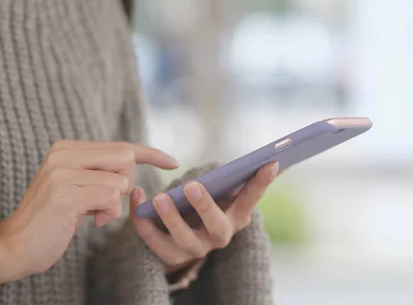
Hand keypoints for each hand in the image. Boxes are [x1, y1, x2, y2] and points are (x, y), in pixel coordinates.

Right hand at [0, 141, 177, 286]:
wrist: (15, 246)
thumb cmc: (51, 220)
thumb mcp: (74, 187)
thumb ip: (97, 172)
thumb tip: (131, 169)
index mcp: (66, 149)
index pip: (120, 145)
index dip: (150, 153)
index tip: (172, 161)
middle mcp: (63, 154)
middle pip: (125, 158)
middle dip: (126, 186)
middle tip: (104, 205)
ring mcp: (62, 172)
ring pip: (121, 181)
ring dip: (114, 206)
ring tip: (92, 215)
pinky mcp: (65, 194)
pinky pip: (111, 198)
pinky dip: (108, 214)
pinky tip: (89, 221)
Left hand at [130, 161, 278, 273]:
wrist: (181, 240)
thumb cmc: (207, 205)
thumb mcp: (224, 193)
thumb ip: (241, 178)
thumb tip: (275, 157)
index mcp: (236, 218)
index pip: (251, 201)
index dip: (261, 183)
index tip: (270, 162)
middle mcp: (218, 237)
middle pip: (216, 227)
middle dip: (205, 207)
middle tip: (192, 186)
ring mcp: (194, 249)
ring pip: (183, 239)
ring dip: (171, 218)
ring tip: (159, 197)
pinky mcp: (169, 255)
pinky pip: (153, 239)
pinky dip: (142, 219)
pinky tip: (137, 195)